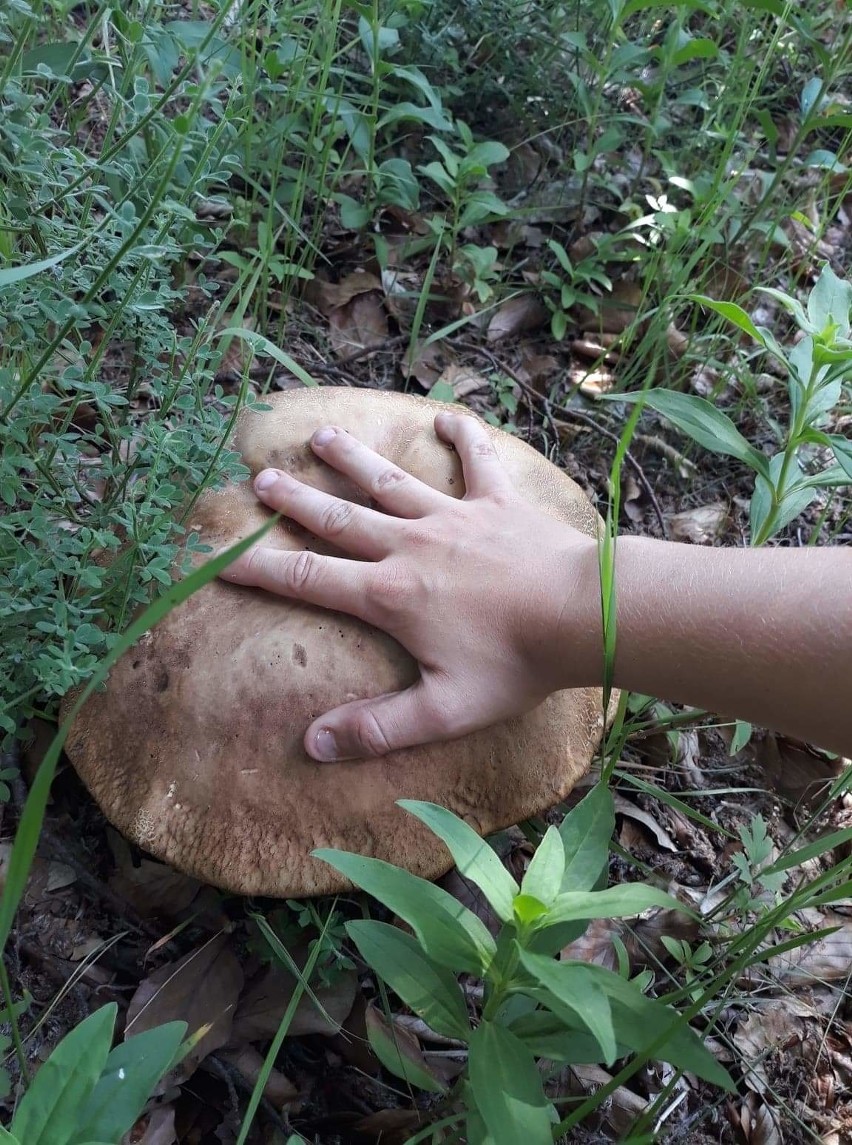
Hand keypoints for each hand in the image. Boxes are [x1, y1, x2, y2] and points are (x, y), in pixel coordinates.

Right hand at [219, 412, 601, 760]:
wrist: (583, 615)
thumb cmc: (516, 664)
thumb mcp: (444, 710)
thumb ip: (378, 728)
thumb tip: (313, 745)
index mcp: (391, 595)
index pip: (309, 580)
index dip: (260, 569)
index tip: (220, 558)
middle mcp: (411, 546)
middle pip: (339, 518)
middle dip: (295, 500)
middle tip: (259, 480)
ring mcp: (453, 517)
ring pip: (390, 481)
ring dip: (352, 459)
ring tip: (319, 436)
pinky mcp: (497, 503)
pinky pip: (475, 461)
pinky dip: (461, 437)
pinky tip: (446, 416)